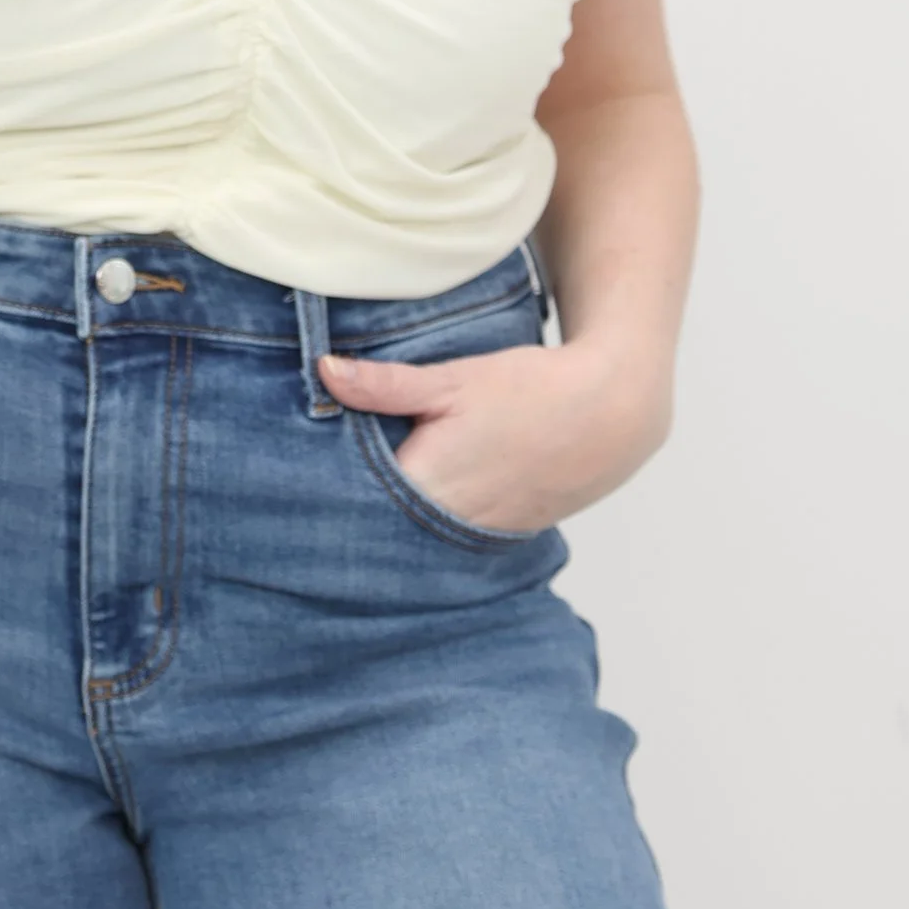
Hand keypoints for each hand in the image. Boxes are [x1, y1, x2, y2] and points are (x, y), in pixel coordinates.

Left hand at [318, 334, 671, 532]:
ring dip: (396, 516)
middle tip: (322, 490)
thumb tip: (325, 371)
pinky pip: (449, 536)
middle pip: (381, 525)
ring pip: (415, 534)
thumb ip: (386, 384)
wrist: (608, 415)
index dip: (325, 492)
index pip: (354, 503)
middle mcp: (448, 525)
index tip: (299, 481)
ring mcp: (477, 537)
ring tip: (371, 491)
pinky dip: (432, 520)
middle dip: (357, 507)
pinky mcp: (501, 537)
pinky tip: (423, 499)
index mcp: (426, 486)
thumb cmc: (528, 390)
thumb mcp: (453, 379)